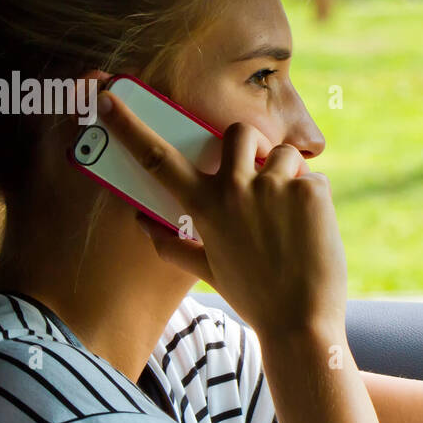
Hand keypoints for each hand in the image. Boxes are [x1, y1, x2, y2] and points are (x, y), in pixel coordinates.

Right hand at [95, 89, 346, 337]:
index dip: (129, 127)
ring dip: (288, 176)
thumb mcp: (209, 271)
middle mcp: (235, 189)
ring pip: (283, 153)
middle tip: (260, 173)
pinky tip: (312, 233)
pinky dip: (315, 200)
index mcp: (204, 207)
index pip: (158, 158)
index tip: (108, 99)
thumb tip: (140, 223)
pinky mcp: (310, 190)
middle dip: (250, 144)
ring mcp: (274, 187)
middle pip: (237, 132)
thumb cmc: (254, 298)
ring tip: (291, 219)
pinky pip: (312, 177)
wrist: (300, 324)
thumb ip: (172, 244)